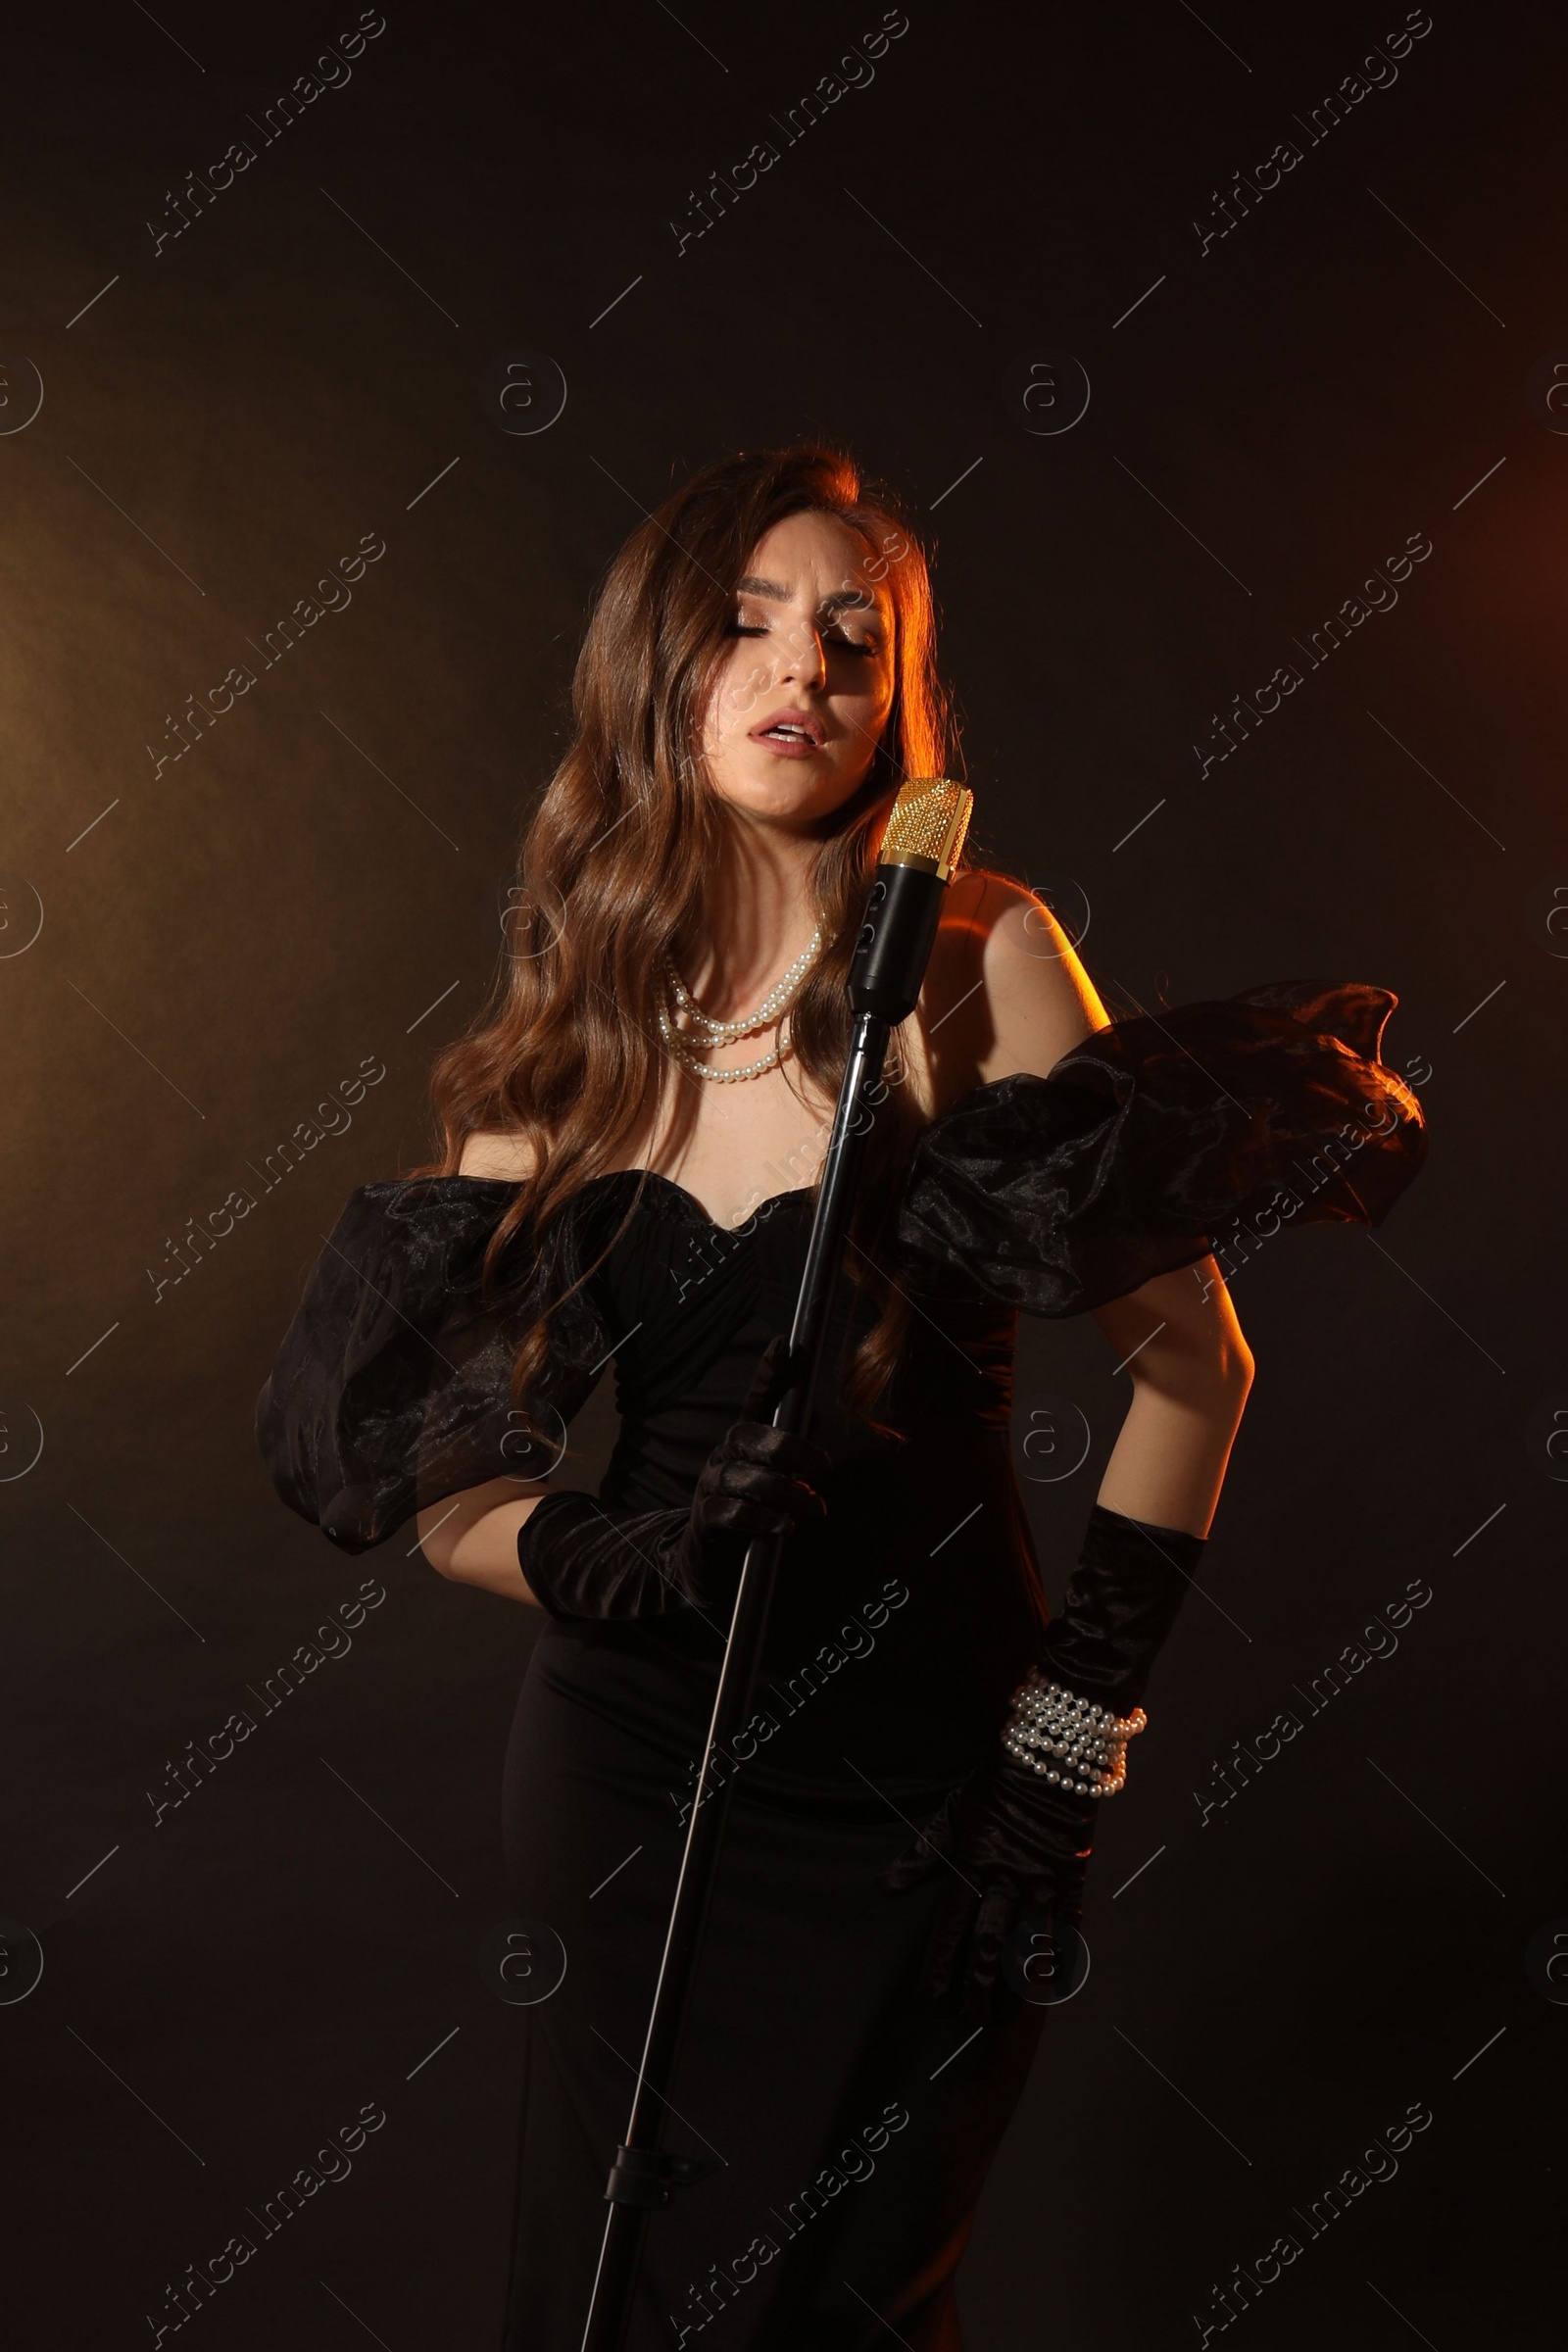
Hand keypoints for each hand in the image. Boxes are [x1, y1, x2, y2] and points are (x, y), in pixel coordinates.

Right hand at [516, 1335, 829, 1619]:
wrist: (699, 1561)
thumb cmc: (745, 1512)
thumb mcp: (769, 1479)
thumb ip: (789, 1450)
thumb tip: (816, 1415)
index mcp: (741, 1442)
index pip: (755, 1399)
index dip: (769, 1372)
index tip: (785, 1344)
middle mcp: (723, 1456)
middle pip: (749, 1435)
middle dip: (789, 1446)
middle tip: (823, 1465)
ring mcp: (711, 1487)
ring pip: (747, 1477)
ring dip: (787, 1493)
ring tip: (816, 1508)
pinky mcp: (706, 1521)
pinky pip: (734, 1514)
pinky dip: (765, 1519)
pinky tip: (787, 1527)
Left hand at [881, 1753, 1095, 2022]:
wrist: (1049, 1759)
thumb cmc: (997, 1785)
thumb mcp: (953, 1813)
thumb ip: (922, 1854)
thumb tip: (887, 1885)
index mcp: (974, 1864)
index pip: (951, 1926)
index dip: (939, 1965)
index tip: (929, 1997)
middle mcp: (1007, 1879)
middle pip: (990, 1946)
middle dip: (979, 1987)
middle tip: (971, 2018)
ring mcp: (1042, 1882)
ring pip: (1029, 1946)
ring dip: (1017, 1986)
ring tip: (1006, 2017)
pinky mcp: (1070, 1879)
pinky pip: (1069, 1926)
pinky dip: (1063, 1956)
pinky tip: (1056, 1984)